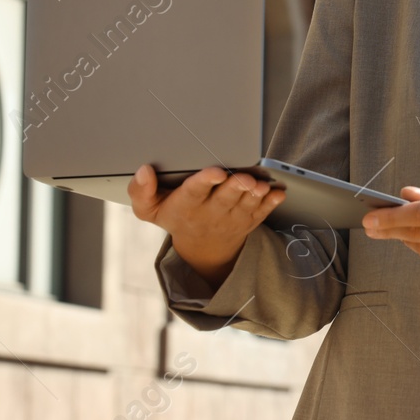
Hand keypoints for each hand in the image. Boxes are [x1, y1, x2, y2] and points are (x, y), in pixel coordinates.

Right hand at [127, 164, 286, 287]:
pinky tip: (278, 193)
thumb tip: (143, 171)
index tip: (214, 172)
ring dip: (255, 195)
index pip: (194, 192)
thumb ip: (141, 191)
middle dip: (235, 187)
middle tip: (244, 178)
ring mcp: (232, 218)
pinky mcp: (249, 221)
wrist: (201, 248)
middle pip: (225, 198)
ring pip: (245, 205)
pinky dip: (271, 203)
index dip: (204, 181)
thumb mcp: (150, 210)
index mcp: (186, 205)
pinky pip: (262, 213)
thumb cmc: (176, 217)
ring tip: (260, 185)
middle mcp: (210, 212)